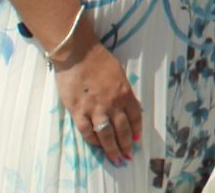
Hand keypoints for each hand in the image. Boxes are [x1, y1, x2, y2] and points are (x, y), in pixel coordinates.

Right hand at [53, 35, 142, 166]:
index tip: (137, 139)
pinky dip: (92, 140)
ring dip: (112, 149)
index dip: (136, 129)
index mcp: (125, 92)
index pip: (135, 116)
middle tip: (127, 156)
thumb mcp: (119, 73)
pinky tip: (97, 145)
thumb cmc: (99, 60)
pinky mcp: (78, 111)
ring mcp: (95, 109)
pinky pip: (86, 131)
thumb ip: (122, 91)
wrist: (77, 54)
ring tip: (115, 158)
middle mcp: (112, 103)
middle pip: (122, 129)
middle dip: (126, 144)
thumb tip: (125, 105)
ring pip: (106, 135)